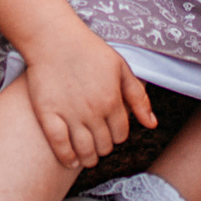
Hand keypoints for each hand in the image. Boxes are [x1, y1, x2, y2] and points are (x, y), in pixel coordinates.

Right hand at [27, 28, 156, 167]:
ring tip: (87, 157)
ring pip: (85, 150)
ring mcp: (70, 114)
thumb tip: (152, 125)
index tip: (111, 132)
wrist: (54, 39)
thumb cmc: (89, 51)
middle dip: (104, 147)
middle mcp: (93, 111)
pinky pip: (59, 145)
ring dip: (89, 158)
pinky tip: (70, 161)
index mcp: (112, 100)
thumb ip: (138, 97)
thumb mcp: (121, 68)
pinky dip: (66, 157)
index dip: (117, 136)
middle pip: (104, 145)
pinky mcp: (48, 114)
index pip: (121, 134)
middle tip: (98, 143)